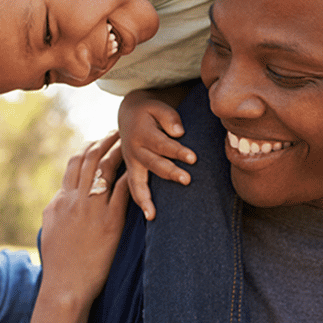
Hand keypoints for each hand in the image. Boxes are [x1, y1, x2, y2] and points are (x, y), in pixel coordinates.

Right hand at [37, 132, 130, 307]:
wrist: (65, 284)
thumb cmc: (59, 262)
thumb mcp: (50, 229)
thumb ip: (56, 208)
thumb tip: (60, 196)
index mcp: (61, 200)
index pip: (74, 164)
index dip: (88, 148)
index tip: (99, 140)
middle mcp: (74, 199)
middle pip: (90, 159)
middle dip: (105, 142)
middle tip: (119, 132)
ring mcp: (92, 209)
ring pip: (106, 169)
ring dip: (120, 151)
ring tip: (133, 141)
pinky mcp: (110, 222)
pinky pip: (123, 191)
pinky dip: (133, 175)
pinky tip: (144, 167)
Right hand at [116, 89, 196, 220]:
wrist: (129, 115)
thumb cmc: (149, 112)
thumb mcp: (157, 107)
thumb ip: (169, 117)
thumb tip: (179, 132)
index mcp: (141, 133)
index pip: (162, 144)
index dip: (177, 151)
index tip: (193, 158)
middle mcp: (134, 150)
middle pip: (153, 163)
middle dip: (169, 172)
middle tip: (186, 180)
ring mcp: (132, 162)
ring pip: (138, 181)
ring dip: (146, 197)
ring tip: (153, 214)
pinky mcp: (132, 171)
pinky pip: (133, 189)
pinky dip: (140, 202)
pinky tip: (150, 216)